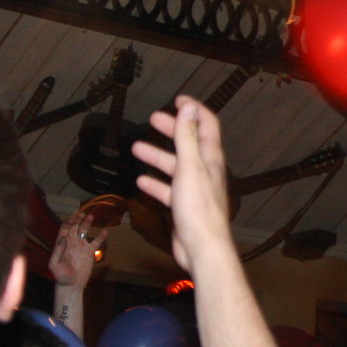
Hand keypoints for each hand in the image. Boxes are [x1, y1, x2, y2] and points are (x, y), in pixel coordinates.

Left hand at [48, 212, 101, 288]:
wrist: (71, 285)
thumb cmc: (60, 275)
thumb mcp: (54, 264)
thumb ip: (57, 250)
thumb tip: (63, 237)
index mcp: (62, 243)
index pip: (64, 228)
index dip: (68, 222)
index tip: (73, 219)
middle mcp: (72, 242)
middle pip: (75, 227)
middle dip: (78, 219)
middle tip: (82, 214)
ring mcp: (81, 246)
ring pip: (85, 231)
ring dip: (87, 223)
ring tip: (91, 216)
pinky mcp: (90, 252)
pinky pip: (96, 242)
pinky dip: (101, 236)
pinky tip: (105, 231)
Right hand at [131, 98, 232, 274]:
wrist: (202, 247)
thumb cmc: (198, 207)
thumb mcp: (189, 166)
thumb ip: (187, 137)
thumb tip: (189, 107)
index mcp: (210, 158)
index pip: (207, 124)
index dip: (194, 110)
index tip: (178, 100)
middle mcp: (205, 170)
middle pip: (189, 143)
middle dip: (172, 129)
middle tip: (153, 119)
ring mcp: (195, 189)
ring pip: (175, 167)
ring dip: (158, 156)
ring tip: (136, 148)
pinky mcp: (185, 206)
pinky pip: (169, 190)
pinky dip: (156, 184)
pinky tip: (141, 182)